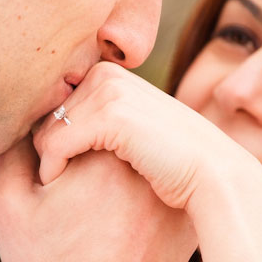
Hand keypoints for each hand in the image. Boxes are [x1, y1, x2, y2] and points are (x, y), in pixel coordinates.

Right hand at [0, 137, 195, 261]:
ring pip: (139, 159)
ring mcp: (171, 196)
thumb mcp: (8, 209)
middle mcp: (146, 170)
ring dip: (116, 169)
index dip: (60, 141)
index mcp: (103, 158)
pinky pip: (159, 187)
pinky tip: (118, 224)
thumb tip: (23, 121)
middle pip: (115, 134)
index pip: (84, 116)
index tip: (52, 178)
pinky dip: (139, 193)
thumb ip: (11, 153)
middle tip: (73, 195)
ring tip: (95, 212)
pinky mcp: (185, 221)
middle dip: (90, 152)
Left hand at [33, 62, 258, 210]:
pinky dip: (51, 168)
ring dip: (47, 161)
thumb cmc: (173, 167)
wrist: (216, 177)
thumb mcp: (133, 136)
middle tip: (54, 180)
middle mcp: (107, 74)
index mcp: (110, 74)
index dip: (49, 136)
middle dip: (45, 148)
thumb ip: (102, 126)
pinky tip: (58, 186)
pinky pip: (55, 143)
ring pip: (46, 129)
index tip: (54, 167)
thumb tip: (53, 134)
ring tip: (58, 187)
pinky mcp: (111, 115)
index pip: (55, 104)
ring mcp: (110, 91)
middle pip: (47, 115)